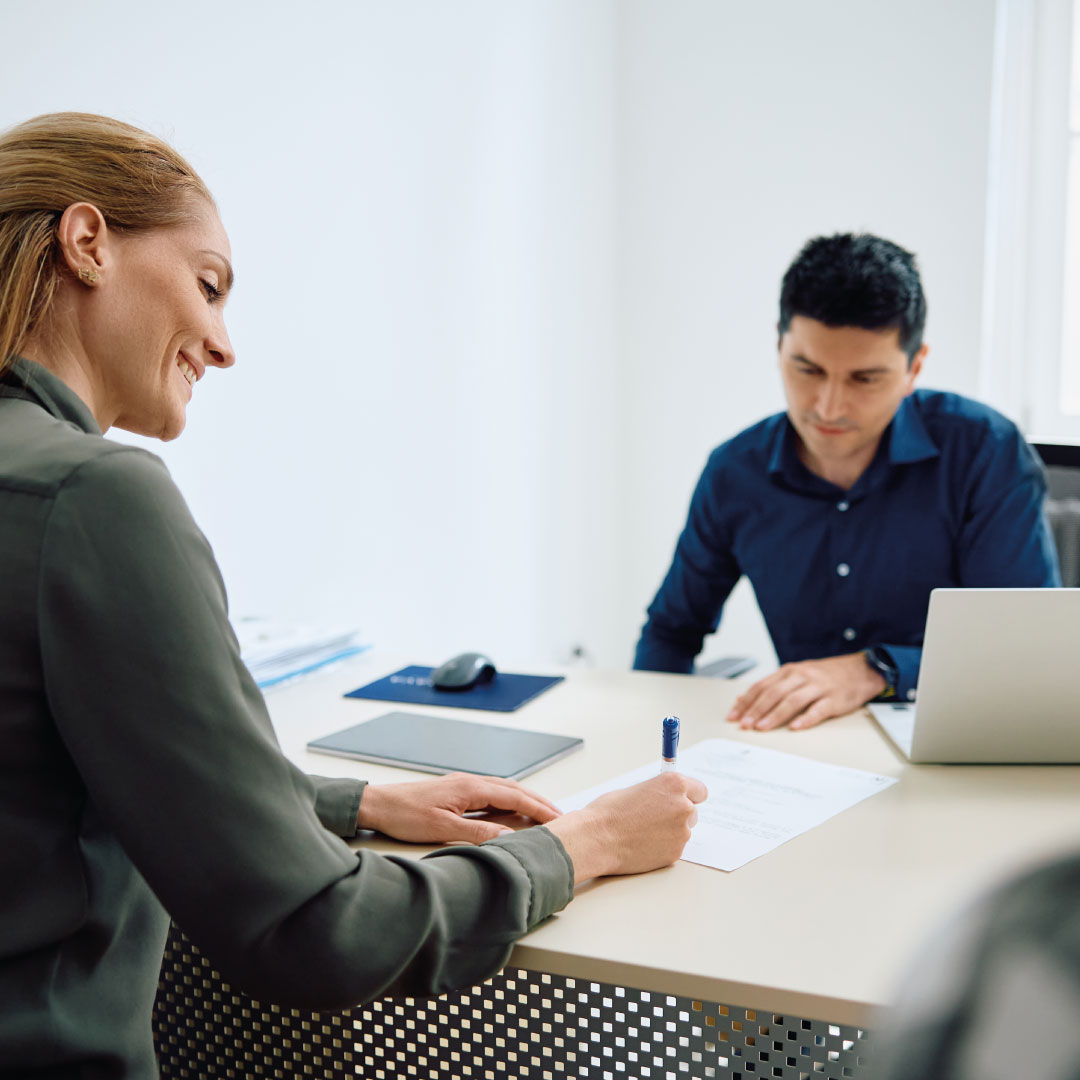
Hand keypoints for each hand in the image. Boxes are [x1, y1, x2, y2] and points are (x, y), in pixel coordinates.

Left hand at [357, 773, 561, 843]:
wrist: (378, 804)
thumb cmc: (405, 814)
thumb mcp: (442, 829)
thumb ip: (477, 834)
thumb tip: (509, 840)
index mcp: (471, 787)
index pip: (514, 797)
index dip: (539, 809)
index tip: (559, 819)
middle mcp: (471, 782)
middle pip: (514, 790)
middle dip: (539, 802)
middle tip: (560, 816)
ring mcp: (464, 785)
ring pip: (504, 790)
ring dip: (525, 801)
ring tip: (543, 814)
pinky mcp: (456, 792)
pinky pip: (491, 795)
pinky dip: (509, 802)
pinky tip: (511, 812)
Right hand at [544, 772, 707, 882]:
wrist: (597, 838)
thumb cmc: (609, 812)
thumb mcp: (637, 790)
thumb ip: (659, 793)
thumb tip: (665, 799)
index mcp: (674, 784)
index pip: (699, 790)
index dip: (689, 796)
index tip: (683, 800)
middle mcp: (683, 807)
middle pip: (692, 812)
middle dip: (677, 815)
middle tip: (655, 819)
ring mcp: (681, 832)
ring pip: (682, 831)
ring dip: (669, 832)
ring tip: (643, 833)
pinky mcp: (675, 853)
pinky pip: (673, 848)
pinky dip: (662, 847)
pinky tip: (642, 845)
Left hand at [726, 652, 885, 731]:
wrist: (860, 670)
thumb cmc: (824, 675)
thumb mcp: (797, 674)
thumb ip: (774, 686)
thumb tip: (746, 701)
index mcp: (789, 671)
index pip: (762, 686)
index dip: (746, 701)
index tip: (734, 715)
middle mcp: (802, 677)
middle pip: (774, 693)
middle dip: (756, 709)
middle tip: (744, 724)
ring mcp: (818, 687)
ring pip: (792, 701)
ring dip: (774, 715)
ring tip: (762, 727)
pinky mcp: (834, 699)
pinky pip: (818, 710)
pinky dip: (805, 719)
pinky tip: (795, 727)